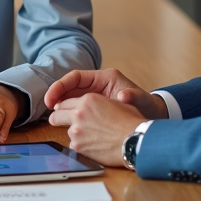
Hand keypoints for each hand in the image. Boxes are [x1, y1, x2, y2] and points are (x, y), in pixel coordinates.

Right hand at [44, 68, 166, 119]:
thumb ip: (132, 97)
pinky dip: (69, 114)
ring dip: (61, 106)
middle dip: (57, 96)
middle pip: (70, 87)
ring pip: (71, 98)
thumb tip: (123, 95)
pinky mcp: (95, 108)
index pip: (76, 77)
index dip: (61, 86)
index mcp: (105, 78)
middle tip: (47, 109)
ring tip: (52, 117)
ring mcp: (95, 97)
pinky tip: (64, 123)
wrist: (153, 115)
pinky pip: (78, 108)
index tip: (51, 98)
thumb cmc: (147, 106)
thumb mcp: (140, 100)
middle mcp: (97, 85)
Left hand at [47, 93, 145, 166]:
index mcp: (87, 100)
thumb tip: (90, 105)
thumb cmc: (130, 122)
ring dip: (74, 133)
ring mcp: (76, 131)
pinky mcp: (78, 146)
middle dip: (57, 118)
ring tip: (90, 136)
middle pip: (56, 115)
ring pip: (66, 131)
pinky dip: (80, 145)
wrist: (134, 141)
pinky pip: (73, 145)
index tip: (64, 111)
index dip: (64, 107)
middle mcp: (78, 113)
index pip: (65, 102)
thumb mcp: (114, 103)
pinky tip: (93, 145)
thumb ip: (97, 103)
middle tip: (59, 121)